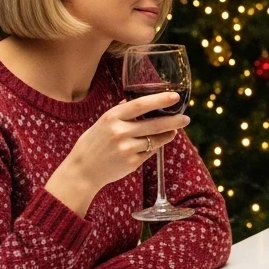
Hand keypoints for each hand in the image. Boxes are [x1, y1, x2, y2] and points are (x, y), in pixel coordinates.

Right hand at [46, 92, 189, 216]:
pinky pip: (150, 152)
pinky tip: (152, 145)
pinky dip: (154, 148)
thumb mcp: (102, 123)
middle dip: (174, 121)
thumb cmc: (93, 144)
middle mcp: (120, 132)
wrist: (82, 171)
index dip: (160, 100)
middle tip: (186, 119)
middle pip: (155, 124)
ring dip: (168, 135)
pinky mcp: (132, 162)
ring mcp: (127, 148)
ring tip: (173, 132)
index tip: (175, 97)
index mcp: (112, 117)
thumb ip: (120, 113)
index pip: (140, 105)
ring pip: (156, 140)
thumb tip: (135, 101)